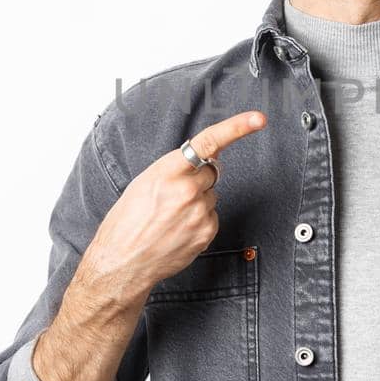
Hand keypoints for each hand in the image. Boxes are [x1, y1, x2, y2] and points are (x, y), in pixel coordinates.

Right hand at [81, 110, 267, 293]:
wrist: (122, 261)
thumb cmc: (127, 221)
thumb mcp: (145, 182)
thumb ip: (177, 167)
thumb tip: (206, 159)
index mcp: (168, 171)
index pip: (208, 142)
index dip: (236, 127)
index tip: (257, 119)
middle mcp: (187, 190)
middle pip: (212, 171)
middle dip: (199, 178)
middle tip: (174, 196)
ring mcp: (199, 212)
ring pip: (212, 195)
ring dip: (198, 201)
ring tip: (171, 217)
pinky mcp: (207, 232)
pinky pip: (212, 216)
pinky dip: (200, 221)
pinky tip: (178, 229)